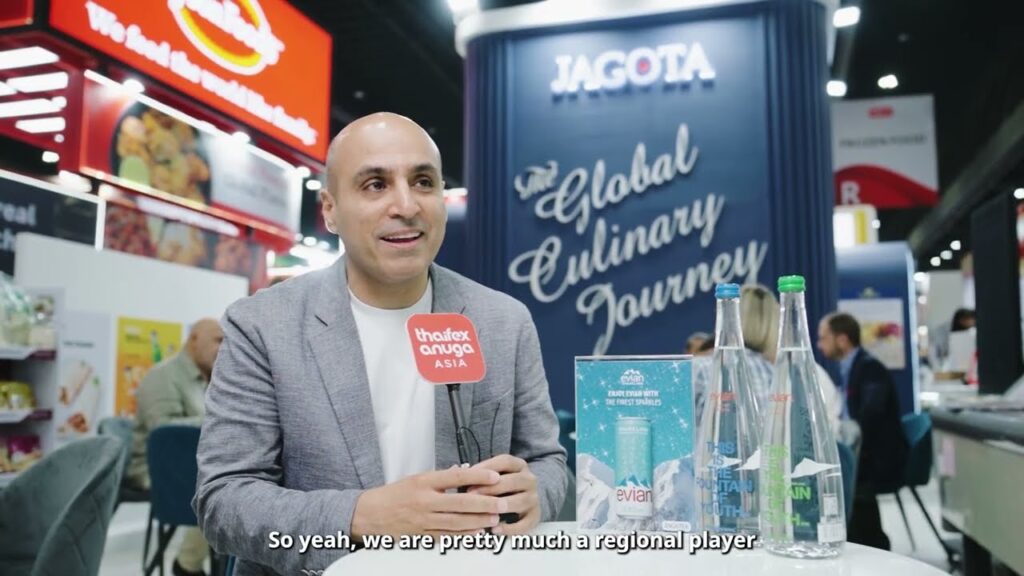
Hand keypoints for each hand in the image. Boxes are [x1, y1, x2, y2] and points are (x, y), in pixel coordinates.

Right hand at [350, 466, 506, 539]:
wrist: (369, 515)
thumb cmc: (393, 495)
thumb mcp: (415, 478)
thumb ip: (440, 477)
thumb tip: (463, 472)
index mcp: (423, 482)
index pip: (455, 477)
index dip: (477, 475)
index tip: (494, 475)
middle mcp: (424, 501)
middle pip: (460, 502)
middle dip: (484, 503)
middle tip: (502, 503)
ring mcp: (424, 520)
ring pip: (457, 522)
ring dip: (479, 521)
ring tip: (495, 519)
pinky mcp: (422, 536)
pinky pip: (448, 536)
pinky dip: (465, 535)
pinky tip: (478, 533)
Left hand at [467, 455, 539, 534]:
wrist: (524, 499)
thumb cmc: (500, 486)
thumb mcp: (493, 475)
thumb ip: (478, 474)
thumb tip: (457, 471)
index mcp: (519, 465)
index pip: (505, 461)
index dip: (487, 467)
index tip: (469, 474)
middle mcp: (529, 480)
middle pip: (513, 481)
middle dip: (490, 488)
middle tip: (471, 495)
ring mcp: (534, 499)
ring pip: (520, 501)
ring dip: (500, 506)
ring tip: (483, 512)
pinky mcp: (535, 517)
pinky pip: (524, 524)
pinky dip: (509, 528)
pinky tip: (494, 529)